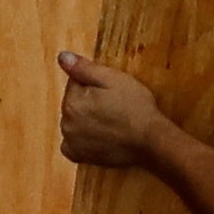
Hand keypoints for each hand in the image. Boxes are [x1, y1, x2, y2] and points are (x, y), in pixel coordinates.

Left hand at [56, 50, 167, 171]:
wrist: (150, 141)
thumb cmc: (135, 108)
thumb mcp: (113, 79)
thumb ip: (84, 68)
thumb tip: (62, 57)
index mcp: (72, 102)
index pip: (75, 83)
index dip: (94, 84)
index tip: (110, 91)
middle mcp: (67, 123)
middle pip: (73, 103)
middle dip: (88, 101)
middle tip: (113, 106)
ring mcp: (73, 142)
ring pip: (74, 121)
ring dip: (85, 119)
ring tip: (110, 121)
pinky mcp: (81, 156)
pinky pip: (73, 144)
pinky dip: (81, 139)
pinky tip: (99, 135)